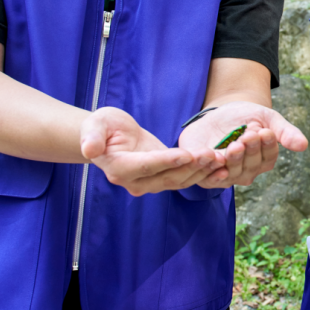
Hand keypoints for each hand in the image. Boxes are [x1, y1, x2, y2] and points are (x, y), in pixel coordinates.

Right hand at [80, 107, 220, 196]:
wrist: (110, 136)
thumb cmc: (102, 126)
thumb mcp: (95, 124)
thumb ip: (92, 137)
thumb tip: (89, 149)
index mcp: (120, 169)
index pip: (148, 166)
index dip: (168, 160)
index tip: (187, 154)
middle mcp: (135, 182)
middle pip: (168, 177)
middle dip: (192, 166)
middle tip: (212, 154)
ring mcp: (150, 184)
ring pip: (180, 181)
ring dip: (201, 171)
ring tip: (221, 158)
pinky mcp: (163, 178)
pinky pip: (185, 178)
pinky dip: (202, 173)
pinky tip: (220, 164)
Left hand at [179, 101, 308, 187]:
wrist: (219, 114)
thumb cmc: (248, 117)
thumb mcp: (267, 118)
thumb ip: (284, 131)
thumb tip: (304, 145)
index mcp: (263, 160)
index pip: (268, 157)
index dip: (267, 145)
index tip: (265, 131)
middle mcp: (247, 172)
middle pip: (250, 166)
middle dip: (250, 150)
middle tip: (249, 135)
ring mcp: (226, 175)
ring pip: (231, 173)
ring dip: (233, 160)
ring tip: (234, 145)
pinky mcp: (205, 174)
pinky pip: (208, 178)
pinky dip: (210, 171)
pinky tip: (212, 157)